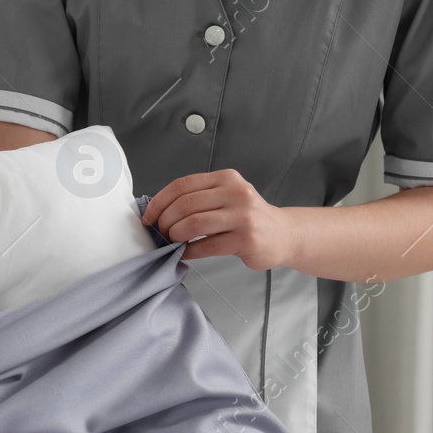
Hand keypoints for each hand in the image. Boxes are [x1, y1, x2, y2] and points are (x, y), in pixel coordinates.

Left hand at [143, 168, 299, 270]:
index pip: (182, 185)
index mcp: (226, 179)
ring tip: (172, 242)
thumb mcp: (227, 196)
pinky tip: (184, 253)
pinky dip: (189, 251)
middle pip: (185, 204)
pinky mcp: (245, 239)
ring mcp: (242, 216)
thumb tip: (159, 211)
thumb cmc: (247, 217)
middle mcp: (236, 193)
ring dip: (175, 235)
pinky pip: (206, 246)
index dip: (159, 202)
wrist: (283, 234)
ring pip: (194, 224)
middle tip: (160, 233)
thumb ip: (200, 198)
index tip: (148, 216)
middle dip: (165, 221)